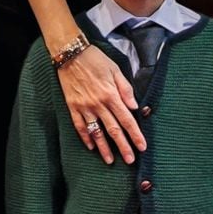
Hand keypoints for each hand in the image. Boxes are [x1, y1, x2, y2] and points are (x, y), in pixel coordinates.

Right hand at [58, 42, 144, 164]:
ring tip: (110, 161)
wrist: (70, 53)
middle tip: (130, 160)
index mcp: (111, 95)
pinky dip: (85, 137)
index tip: (142, 147)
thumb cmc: (95, 59)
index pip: (127, 120)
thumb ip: (126, 89)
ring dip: (104, 148)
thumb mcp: (115, 70)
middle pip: (113, 130)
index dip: (135, 135)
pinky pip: (80, 126)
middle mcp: (98, 104)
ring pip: (96, 132)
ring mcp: (84, 107)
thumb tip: (135, 107)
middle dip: (123, 146)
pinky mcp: (73, 106)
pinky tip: (91, 147)